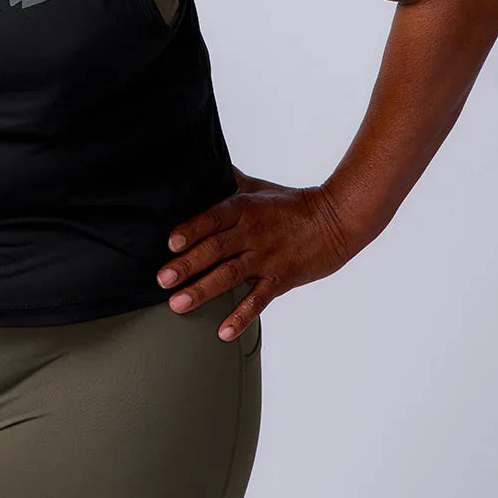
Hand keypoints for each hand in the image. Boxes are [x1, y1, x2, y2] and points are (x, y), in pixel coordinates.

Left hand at [157, 172, 360, 342]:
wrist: (335, 220)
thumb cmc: (288, 202)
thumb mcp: (255, 186)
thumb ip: (226, 181)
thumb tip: (199, 165)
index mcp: (243, 208)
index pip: (212, 218)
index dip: (191, 229)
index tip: (170, 243)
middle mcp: (251, 233)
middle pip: (215, 249)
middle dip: (187, 265)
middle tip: (162, 280)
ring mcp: (265, 258)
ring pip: (230, 276)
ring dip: (203, 291)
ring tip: (177, 304)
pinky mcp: (280, 279)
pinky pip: (258, 301)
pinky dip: (241, 317)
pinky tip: (223, 333)